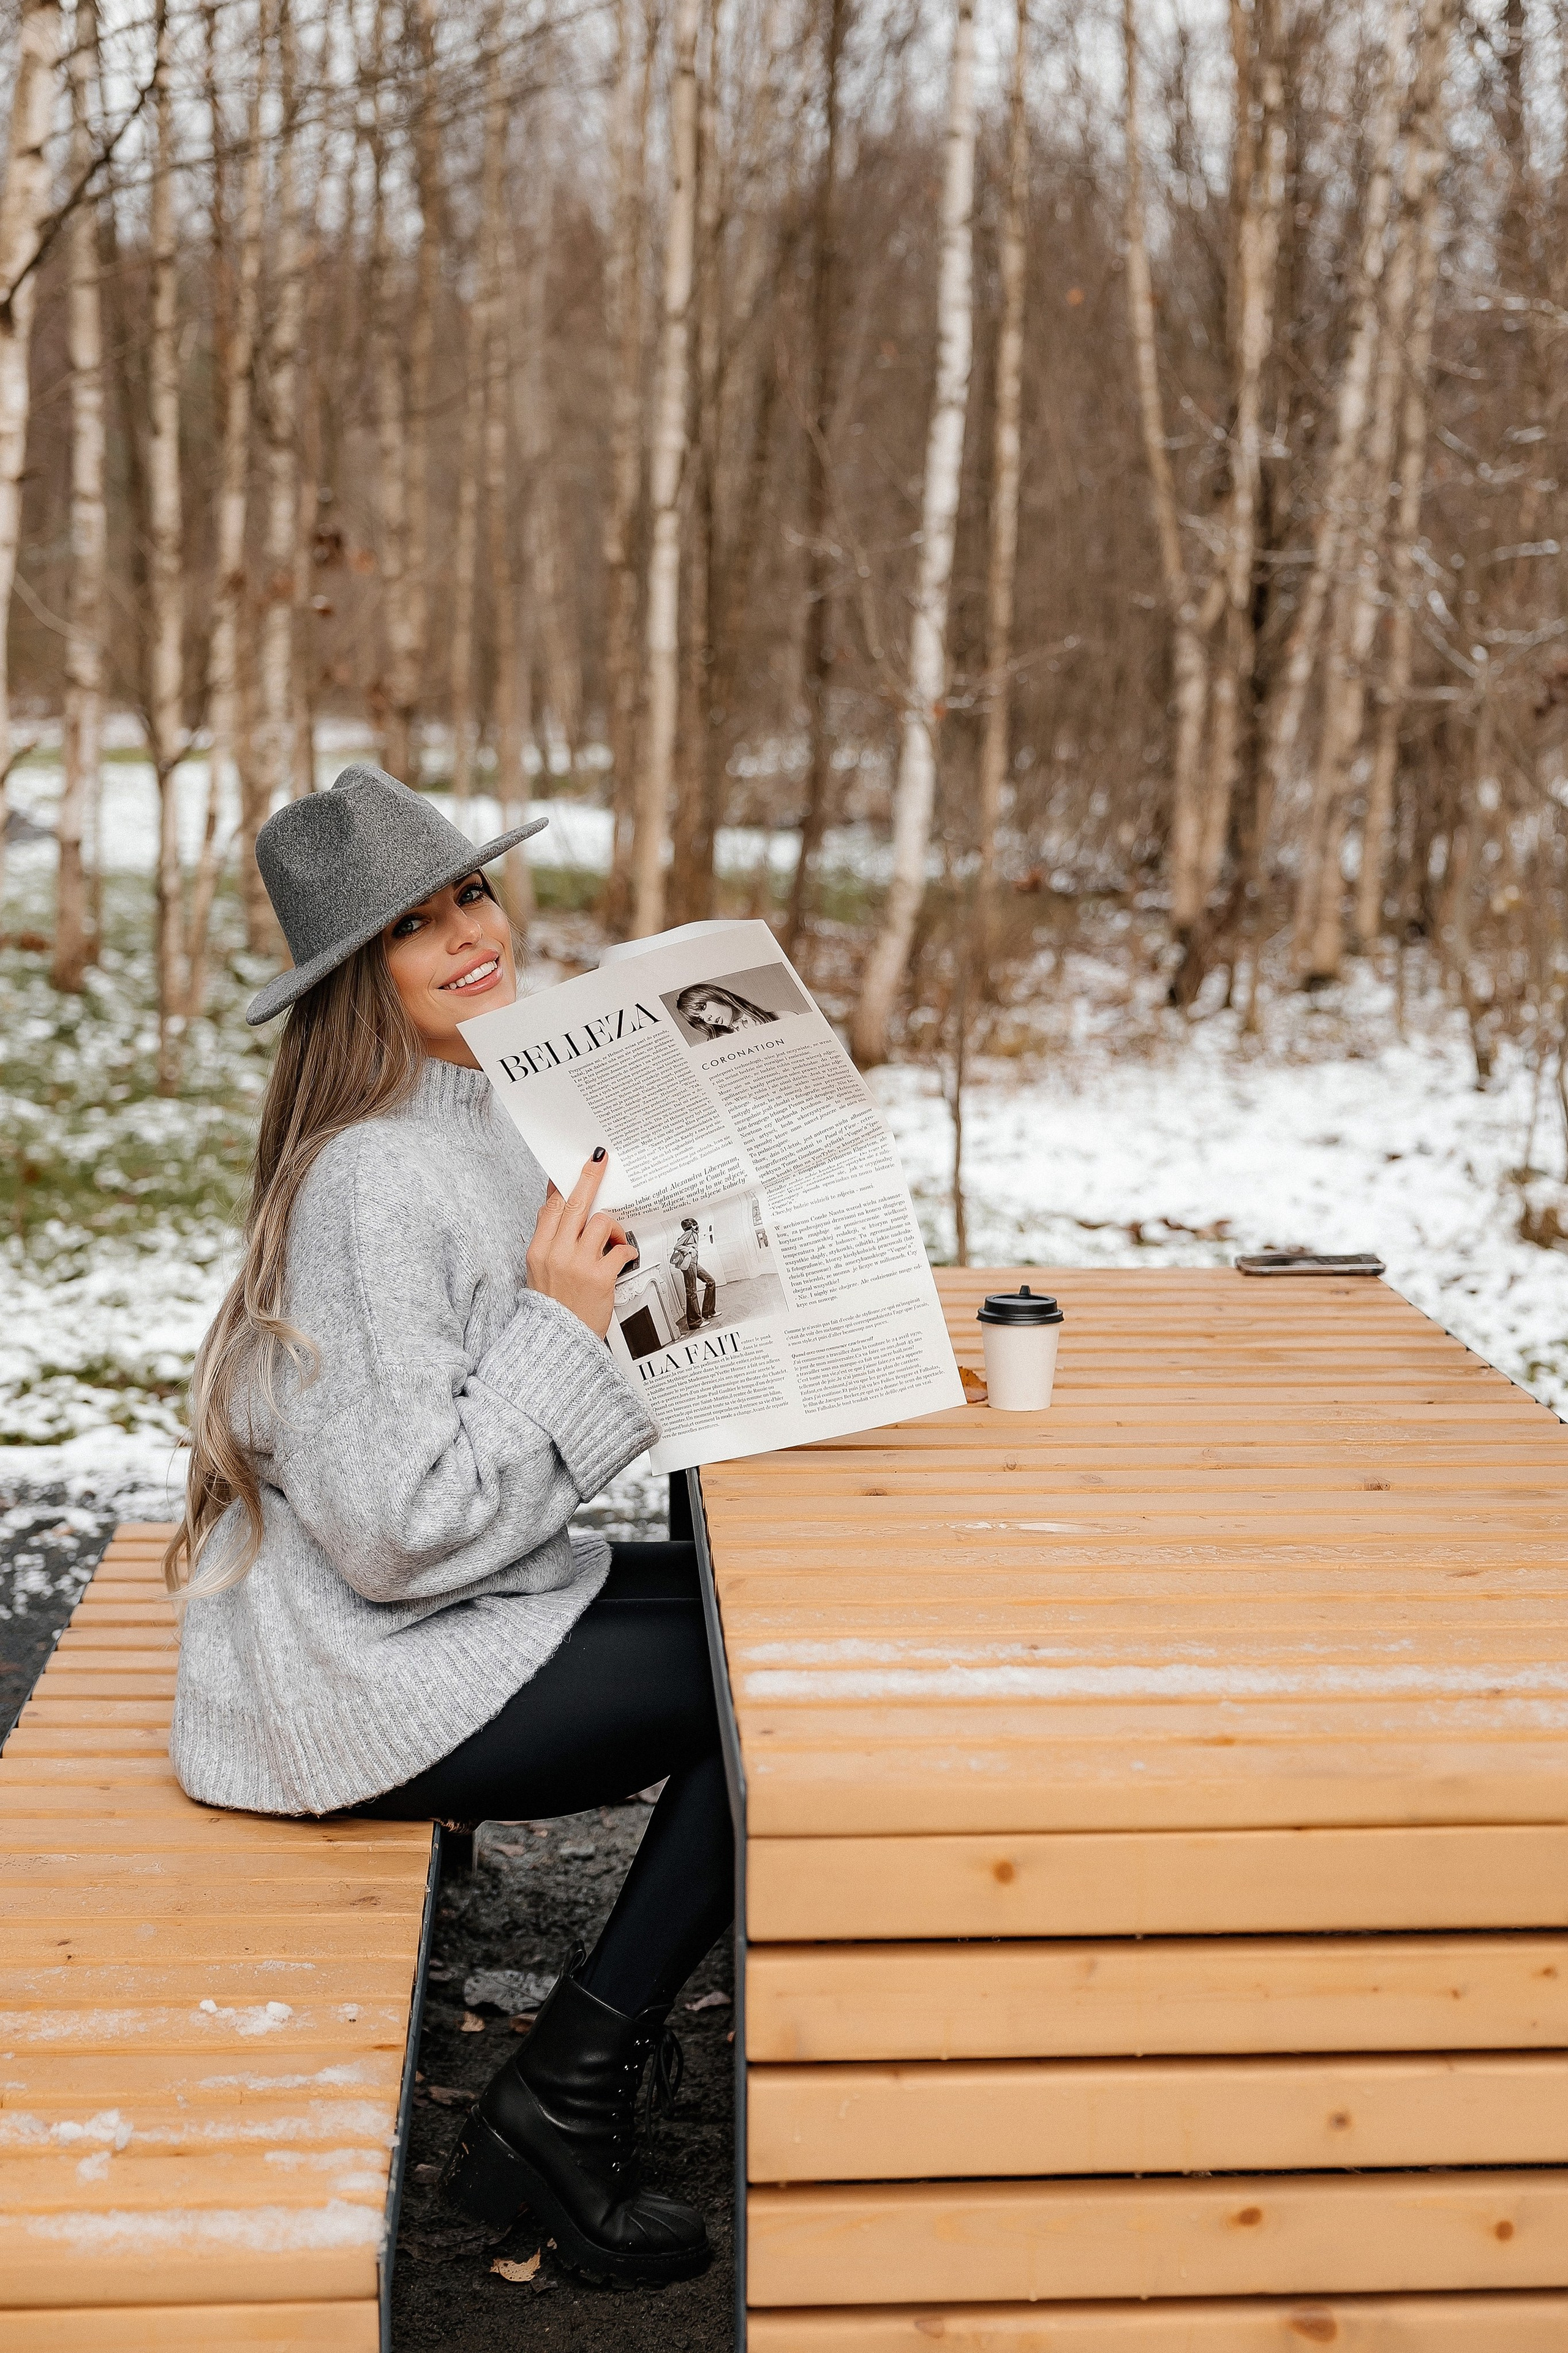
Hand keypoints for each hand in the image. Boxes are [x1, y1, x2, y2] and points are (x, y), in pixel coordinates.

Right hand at [525, 1152, 637, 1337]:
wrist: (558, 1342)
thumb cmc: (553, 1306)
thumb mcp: (539, 1270)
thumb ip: (549, 1240)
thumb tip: (557, 1209)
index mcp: (538, 1250)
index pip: (551, 1208)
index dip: (561, 1185)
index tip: (569, 1170)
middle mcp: (556, 1254)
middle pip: (574, 1205)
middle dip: (588, 1178)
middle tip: (598, 1162)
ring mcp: (578, 1264)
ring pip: (599, 1222)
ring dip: (611, 1227)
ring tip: (612, 1240)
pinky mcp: (600, 1277)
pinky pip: (620, 1249)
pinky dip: (625, 1250)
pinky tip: (623, 1257)